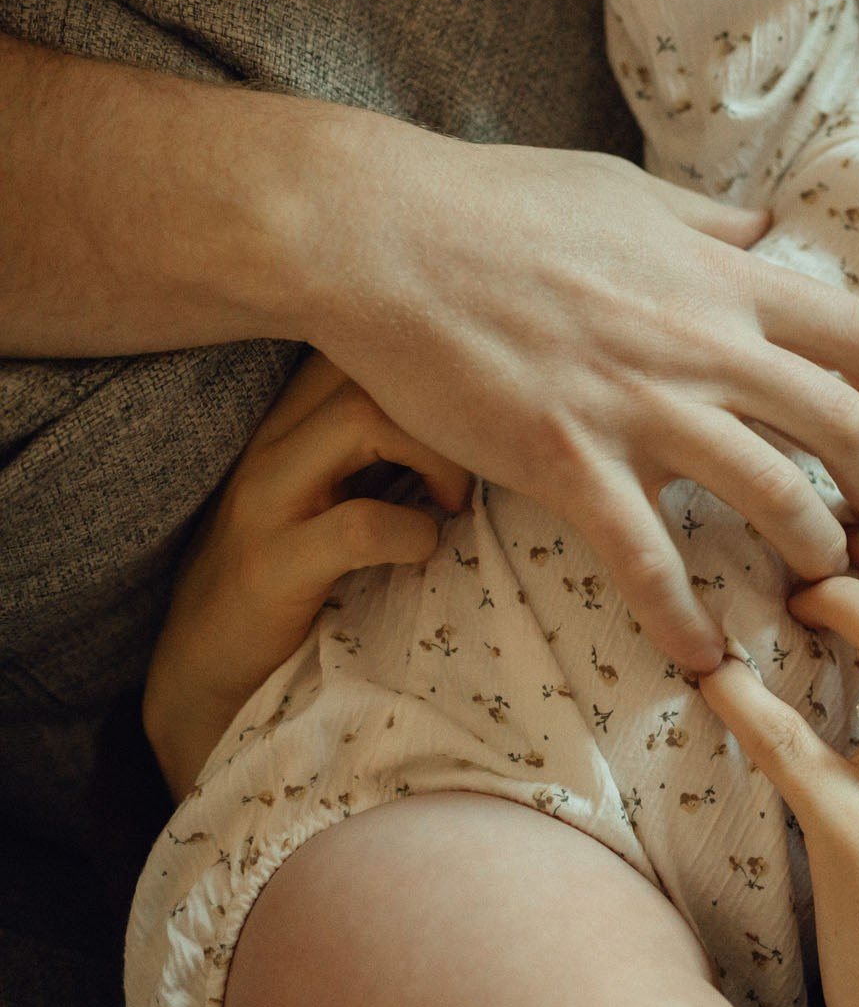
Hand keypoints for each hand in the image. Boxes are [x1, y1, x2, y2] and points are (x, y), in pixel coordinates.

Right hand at [146, 354, 470, 791]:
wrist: (207, 673)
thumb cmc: (300, 574)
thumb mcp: (344, 491)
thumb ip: (396, 445)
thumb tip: (503, 421)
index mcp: (293, 418)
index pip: (365, 333)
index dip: (441, 351)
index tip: (487, 404)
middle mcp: (272, 442)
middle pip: (371, 358)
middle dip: (451, 400)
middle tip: (484, 460)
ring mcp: (265, 501)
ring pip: (361, 418)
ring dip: (439, 455)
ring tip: (455, 502)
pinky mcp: (268, 568)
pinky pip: (359, 525)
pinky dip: (413, 534)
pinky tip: (422, 551)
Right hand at [312, 134, 858, 674]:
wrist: (381, 235)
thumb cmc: (500, 202)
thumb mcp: (629, 191)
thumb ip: (706, 223)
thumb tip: (763, 228)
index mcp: (722, 279)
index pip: (856, 334)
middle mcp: (702, 346)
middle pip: (843, 424)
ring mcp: (640, 410)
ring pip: (775, 496)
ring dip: (816, 549)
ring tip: (827, 582)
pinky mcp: (568, 463)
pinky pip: (647, 559)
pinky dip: (684, 618)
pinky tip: (706, 657)